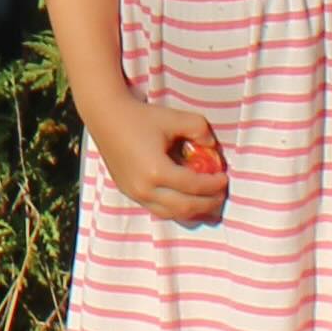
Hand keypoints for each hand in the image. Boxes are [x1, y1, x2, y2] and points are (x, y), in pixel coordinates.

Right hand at [94, 97, 229, 223]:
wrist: (106, 117)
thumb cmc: (140, 116)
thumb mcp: (173, 118)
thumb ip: (199, 129)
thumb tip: (213, 146)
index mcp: (156, 170)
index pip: (193, 186)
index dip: (213, 185)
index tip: (225, 178)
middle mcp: (144, 188)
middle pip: (185, 207)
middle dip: (207, 203)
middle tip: (221, 195)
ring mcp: (135, 193)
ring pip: (171, 214)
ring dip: (193, 211)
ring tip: (207, 203)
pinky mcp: (129, 192)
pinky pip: (157, 209)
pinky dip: (176, 208)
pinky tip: (186, 200)